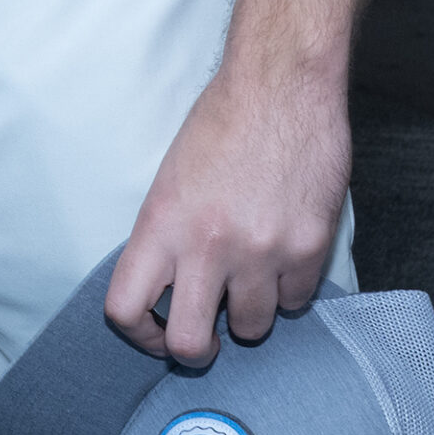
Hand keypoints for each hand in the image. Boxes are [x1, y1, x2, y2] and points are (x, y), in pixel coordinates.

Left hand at [103, 39, 351, 363]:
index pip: (125, 310)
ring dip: (251, 311)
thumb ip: (168, 238)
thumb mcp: (171, 180)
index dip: (139, 335)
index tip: (155, 332)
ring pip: (252, 329)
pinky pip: (295, 302)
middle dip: (198, 349)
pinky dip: (289, 289)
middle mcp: (206, 246)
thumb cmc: (222, 122)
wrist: (282, 85)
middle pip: (190, 345)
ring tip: (252, 274)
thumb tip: (170, 291)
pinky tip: (284, 254)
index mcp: (161, 224)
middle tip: (209, 331)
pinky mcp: (308, 249)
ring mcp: (261, 252)